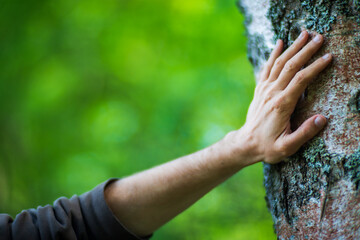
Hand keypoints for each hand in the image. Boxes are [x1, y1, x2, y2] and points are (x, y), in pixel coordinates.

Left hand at [227, 31, 331, 164]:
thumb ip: (304, 134)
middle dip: (306, 50)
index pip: (301, 80)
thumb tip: (322, 119)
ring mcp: (264, 90)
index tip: (328, 56)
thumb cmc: (268, 147)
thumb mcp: (287, 147)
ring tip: (304, 34)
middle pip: (291, 66)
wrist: (246, 143)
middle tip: (320, 37)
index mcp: (282, 105)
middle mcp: (272, 93)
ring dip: (292, 47)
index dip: (315, 67)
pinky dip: (274, 54)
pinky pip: (267, 68)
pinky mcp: (260, 90)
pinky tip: (280, 43)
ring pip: (279, 63)